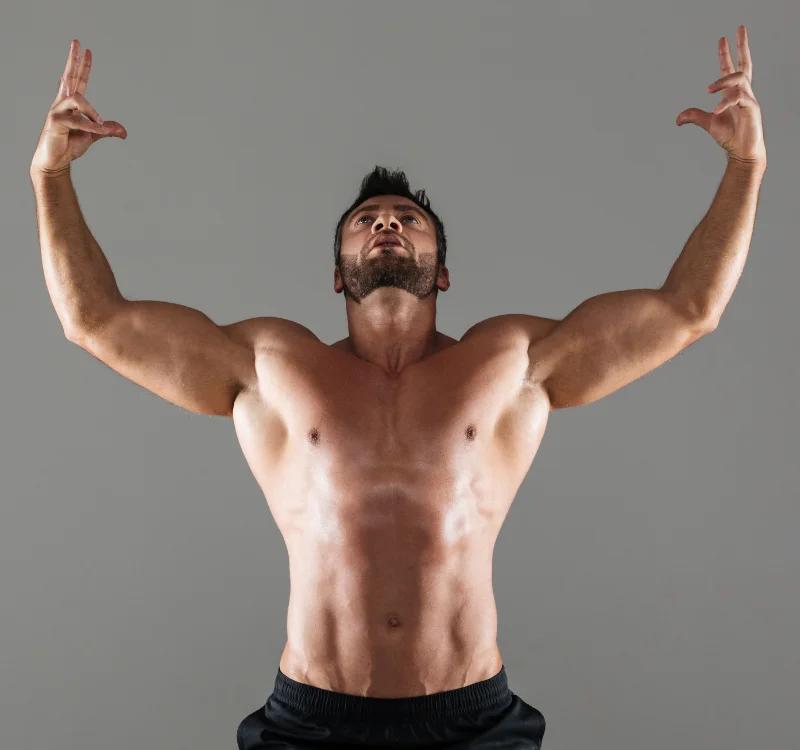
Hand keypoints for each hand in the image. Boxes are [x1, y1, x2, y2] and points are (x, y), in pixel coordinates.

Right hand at [30, 39, 126, 175]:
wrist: (55, 160)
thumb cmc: (69, 144)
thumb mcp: (93, 136)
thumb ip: (106, 130)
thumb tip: (124, 131)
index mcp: (71, 103)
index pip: (78, 80)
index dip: (83, 66)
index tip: (87, 50)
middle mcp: (62, 103)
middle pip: (69, 76)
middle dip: (73, 59)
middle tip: (77, 41)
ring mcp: (57, 111)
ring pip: (77, 98)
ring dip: (92, 111)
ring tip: (100, 124)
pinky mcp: (55, 122)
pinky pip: (77, 120)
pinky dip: (91, 126)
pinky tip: (99, 131)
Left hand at [676, 25, 765, 166]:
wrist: (741, 152)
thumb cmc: (730, 136)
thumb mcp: (708, 123)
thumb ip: (694, 116)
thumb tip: (677, 119)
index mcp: (732, 93)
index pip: (729, 68)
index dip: (725, 54)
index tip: (722, 38)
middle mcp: (743, 92)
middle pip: (745, 63)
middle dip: (742, 45)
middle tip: (739, 28)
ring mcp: (749, 99)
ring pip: (740, 79)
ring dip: (723, 81)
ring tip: (708, 89)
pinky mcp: (752, 109)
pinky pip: (740, 99)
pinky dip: (726, 102)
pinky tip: (716, 110)